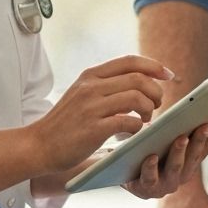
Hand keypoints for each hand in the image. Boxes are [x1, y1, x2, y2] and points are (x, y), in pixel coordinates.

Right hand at [28, 55, 173, 175]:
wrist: (38, 146)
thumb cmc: (65, 123)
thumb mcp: (82, 93)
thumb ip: (106, 85)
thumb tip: (142, 82)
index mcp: (91, 75)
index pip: (130, 61)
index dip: (154, 65)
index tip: (169, 75)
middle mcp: (91, 86)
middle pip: (138, 78)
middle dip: (156, 91)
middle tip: (158, 104)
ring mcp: (91, 107)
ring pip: (136, 97)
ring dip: (149, 109)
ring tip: (146, 119)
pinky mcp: (92, 129)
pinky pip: (128, 121)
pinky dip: (138, 126)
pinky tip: (134, 131)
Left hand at [123, 117, 207, 199]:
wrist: (118, 165)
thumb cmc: (146, 144)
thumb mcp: (165, 133)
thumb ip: (181, 124)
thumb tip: (197, 103)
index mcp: (189, 161)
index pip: (207, 146)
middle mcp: (181, 175)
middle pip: (193, 157)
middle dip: (199, 140)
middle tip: (204, 124)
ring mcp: (164, 184)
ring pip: (175, 168)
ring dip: (180, 152)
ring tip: (181, 138)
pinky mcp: (144, 189)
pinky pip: (149, 178)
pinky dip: (151, 167)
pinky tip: (151, 156)